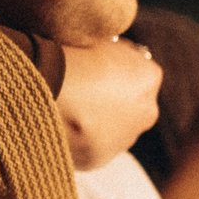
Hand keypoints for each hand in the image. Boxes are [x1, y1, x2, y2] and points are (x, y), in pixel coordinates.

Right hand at [58, 38, 164, 171]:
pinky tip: (62, 127)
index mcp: (150, 76)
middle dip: (113, 101)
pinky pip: (93, 147)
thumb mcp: (101, 41)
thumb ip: (115, 53)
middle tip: (83, 93)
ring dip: (99, 124)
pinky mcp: (101, 158)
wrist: (49, 88)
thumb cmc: (71, 56)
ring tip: (69, 111)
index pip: (139, 72)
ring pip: (115, 130)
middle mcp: (147, 111)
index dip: (116, 69)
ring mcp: (125, 138)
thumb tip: (110, 56)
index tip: (96, 68)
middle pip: (133, 106)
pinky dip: (81, 140)